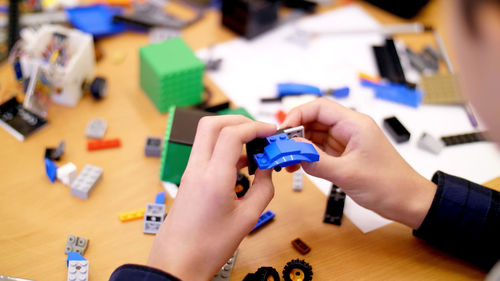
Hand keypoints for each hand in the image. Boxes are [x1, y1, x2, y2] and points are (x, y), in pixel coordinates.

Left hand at [147, 115, 275, 280]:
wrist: (178, 262)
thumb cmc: (207, 246)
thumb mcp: (247, 218)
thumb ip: (263, 188)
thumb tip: (268, 168)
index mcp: (213, 177)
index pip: (232, 133)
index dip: (255, 127)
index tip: (271, 132)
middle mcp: (197, 169)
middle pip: (213, 124)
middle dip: (239, 121)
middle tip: (260, 132)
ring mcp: (190, 172)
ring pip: (208, 136)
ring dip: (232, 135)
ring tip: (255, 150)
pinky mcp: (189, 179)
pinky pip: (207, 152)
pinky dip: (224, 149)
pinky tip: (242, 164)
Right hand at [281, 98, 435, 228]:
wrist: (408, 202)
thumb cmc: (389, 185)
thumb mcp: (348, 174)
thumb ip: (317, 161)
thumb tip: (293, 150)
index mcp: (355, 124)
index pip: (319, 107)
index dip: (297, 115)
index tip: (283, 131)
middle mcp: (349, 129)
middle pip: (314, 120)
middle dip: (295, 133)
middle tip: (280, 148)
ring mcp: (346, 142)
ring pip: (314, 136)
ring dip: (299, 146)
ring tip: (286, 160)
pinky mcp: (344, 155)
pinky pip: (319, 150)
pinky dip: (306, 156)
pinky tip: (297, 166)